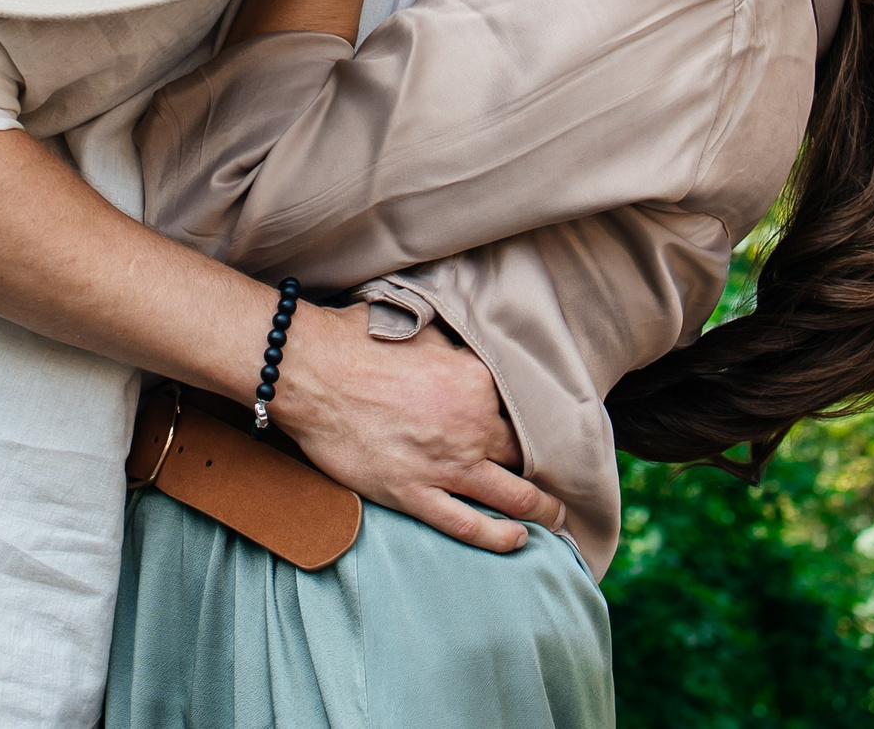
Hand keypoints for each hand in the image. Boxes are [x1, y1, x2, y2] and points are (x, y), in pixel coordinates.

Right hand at [271, 303, 567, 553]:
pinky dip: (498, 537)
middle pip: (522, 455)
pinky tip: (518, 540)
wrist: (311, 372)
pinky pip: (467, 524)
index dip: (533, 423)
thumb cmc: (358, 343)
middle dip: (545, 468)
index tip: (543, 432)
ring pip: (511, 497)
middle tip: (561, 480)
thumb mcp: (421, 332)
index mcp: (477, 383)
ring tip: (556, 517)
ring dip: (541, 509)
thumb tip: (468, 357)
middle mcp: (472, 428)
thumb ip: (455, 351)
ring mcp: (444, 466)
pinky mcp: (412, 493)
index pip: (520, 410)